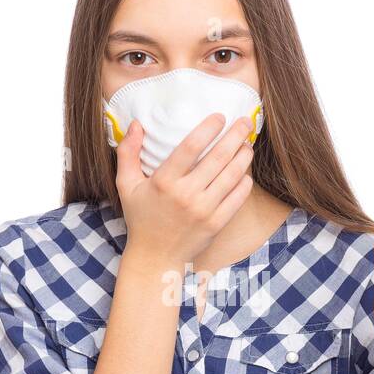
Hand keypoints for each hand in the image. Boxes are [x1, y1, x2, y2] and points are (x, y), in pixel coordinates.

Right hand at [115, 114, 255, 267]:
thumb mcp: (126, 185)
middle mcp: (186, 194)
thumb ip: (127, 153)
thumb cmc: (141, 218)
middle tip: (245, 123)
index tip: (220, 116)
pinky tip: (245, 172)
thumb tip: (136, 124)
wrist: (155, 257)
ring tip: (247, 144)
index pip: (191, 146)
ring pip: (232, 176)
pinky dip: (244, 183)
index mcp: (164, 181)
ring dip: (244, 157)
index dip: (209, 128)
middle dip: (236, 136)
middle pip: (218, 157)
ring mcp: (204, 210)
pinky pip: (237, 198)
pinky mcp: (216, 224)